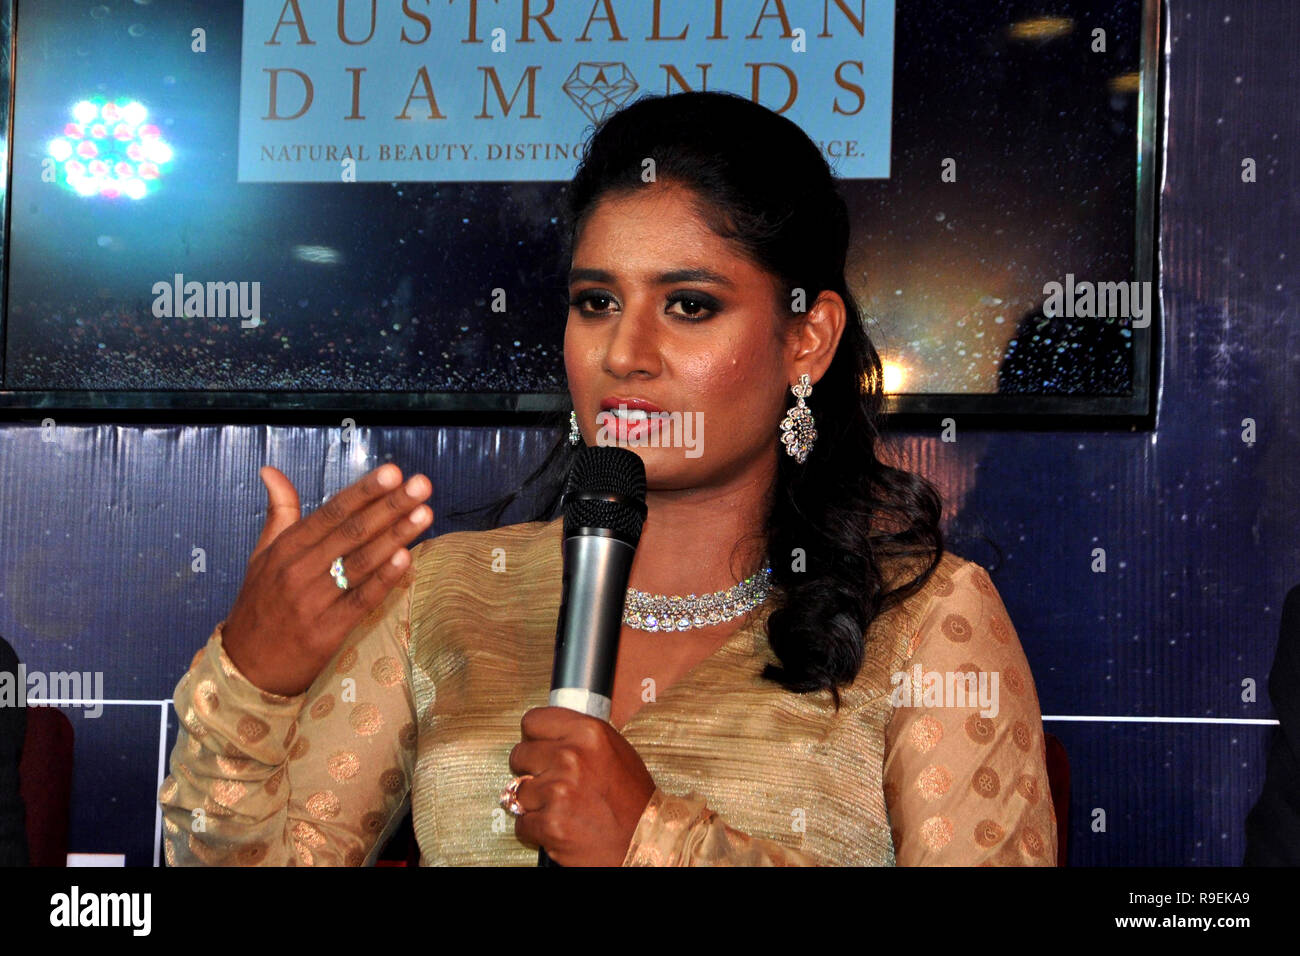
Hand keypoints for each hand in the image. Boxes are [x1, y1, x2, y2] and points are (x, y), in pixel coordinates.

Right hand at [220, 463, 432, 696]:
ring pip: (361, 563)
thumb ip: (278, 512)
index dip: (364, 491)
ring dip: (396, 536)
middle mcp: (298, 571)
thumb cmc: (259, 604)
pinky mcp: (326, 632)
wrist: (245, 668)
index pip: (332, 512)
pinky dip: (384, 579)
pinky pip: (361, 600)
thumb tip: (270, 470)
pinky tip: (407, 558)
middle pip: (352, 532)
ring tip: (425, 513)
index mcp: (286, 549)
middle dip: (390, 506)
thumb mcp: (262, 555)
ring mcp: (313, 602)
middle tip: (422, 485)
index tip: (393, 472)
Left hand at [508, 707, 656, 865]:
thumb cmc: (633, 798)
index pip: (532, 721)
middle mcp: (570, 756)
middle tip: (551, 783)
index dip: (533, 738)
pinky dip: (536, 828)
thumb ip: (579, 738)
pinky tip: (559, 826)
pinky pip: (522, 823)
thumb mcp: (614, 750)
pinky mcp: (550, 824)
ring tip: (560, 808)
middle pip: (519, 755)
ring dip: (534, 802)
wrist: (645, 840)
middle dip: (531, 770)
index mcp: (588, 732)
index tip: (538, 749)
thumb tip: (546, 735)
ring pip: (518, 791)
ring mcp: (558, 791)